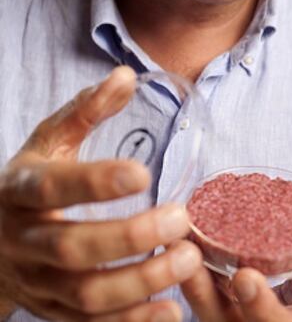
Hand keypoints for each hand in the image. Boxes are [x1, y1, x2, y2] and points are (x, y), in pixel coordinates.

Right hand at [0, 66, 201, 321]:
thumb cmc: (32, 181)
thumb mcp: (50, 140)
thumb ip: (86, 109)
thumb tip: (126, 76)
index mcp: (22, 189)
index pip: (52, 187)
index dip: (94, 182)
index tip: (143, 174)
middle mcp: (25, 239)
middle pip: (71, 247)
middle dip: (129, 237)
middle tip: (180, 220)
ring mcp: (37, 281)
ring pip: (84, 294)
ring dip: (138, 282)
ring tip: (187, 260)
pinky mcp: (52, 311)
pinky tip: (170, 309)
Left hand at [181, 187, 291, 321]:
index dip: (259, 304)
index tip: (246, 276)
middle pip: (222, 317)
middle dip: (200, 288)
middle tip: (186, 250)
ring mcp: (231, 321)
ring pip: (202, 306)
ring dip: (185, 274)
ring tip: (173, 237)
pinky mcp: (217, 308)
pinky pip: (197, 294)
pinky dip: (185, 268)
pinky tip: (175, 238)